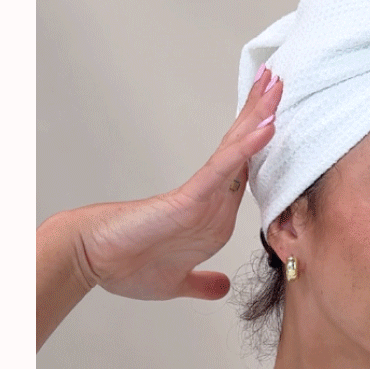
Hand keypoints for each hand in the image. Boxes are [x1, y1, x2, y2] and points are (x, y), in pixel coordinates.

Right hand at [74, 70, 281, 300]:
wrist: (90, 261)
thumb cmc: (125, 266)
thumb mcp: (177, 282)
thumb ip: (201, 282)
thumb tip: (221, 287)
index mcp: (212, 218)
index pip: (244, 174)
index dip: (262, 147)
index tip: (279, 119)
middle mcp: (210, 201)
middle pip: (243, 151)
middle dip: (262, 115)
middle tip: (278, 80)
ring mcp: (200, 196)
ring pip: (236, 151)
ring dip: (257, 117)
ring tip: (275, 84)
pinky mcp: (188, 198)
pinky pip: (223, 170)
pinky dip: (245, 149)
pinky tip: (266, 127)